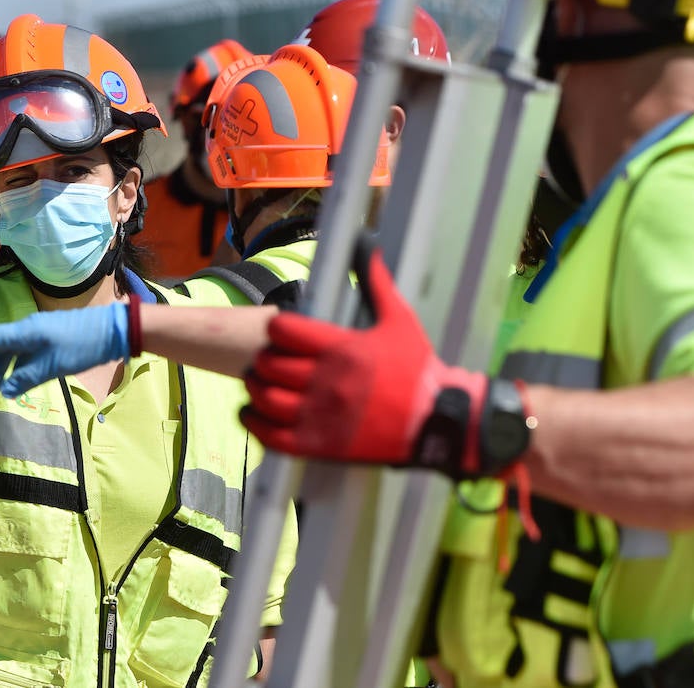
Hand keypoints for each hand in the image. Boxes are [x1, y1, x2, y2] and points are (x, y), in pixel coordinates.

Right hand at [0, 303, 129, 400]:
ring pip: (7, 355)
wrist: (112, 330)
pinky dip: (14, 371)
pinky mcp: (46, 343)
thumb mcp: (55, 365)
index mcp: (23, 333)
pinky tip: (11, 387)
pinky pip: (21, 357)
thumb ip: (28, 377)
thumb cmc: (83, 344)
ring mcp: (36, 337)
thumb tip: (5, 390)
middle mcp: (25, 332)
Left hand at [243, 248, 526, 477]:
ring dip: (256, 388)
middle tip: (270, 358)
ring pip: (266, 399)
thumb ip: (377, 284)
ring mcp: (322, 416)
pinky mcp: (321, 446)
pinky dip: (256, 424)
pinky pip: (273, 436)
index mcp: (342, 348)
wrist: (438, 423)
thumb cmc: (419, 371)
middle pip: (269, 364)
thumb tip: (367, 247)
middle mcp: (327, 381)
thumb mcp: (401, 321)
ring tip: (260, 383)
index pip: (284, 330)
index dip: (278, 328)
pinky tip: (254, 413)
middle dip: (265, 358)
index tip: (282, 331)